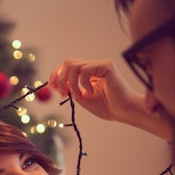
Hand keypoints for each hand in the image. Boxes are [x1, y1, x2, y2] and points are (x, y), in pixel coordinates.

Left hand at [48, 59, 171, 140]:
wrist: (123, 112)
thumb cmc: (107, 107)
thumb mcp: (82, 98)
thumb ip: (69, 90)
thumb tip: (53, 84)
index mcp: (88, 72)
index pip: (68, 67)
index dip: (56, 75)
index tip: (51, 87)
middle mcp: (94, 66)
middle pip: (68, 63)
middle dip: (60, 78)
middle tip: (63, 94)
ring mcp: (100, 64)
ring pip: (74, 65)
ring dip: (70, 82)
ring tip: (78, 95)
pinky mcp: (106, 66)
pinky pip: (85, 70)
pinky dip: (83, 83)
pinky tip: (91, 92)